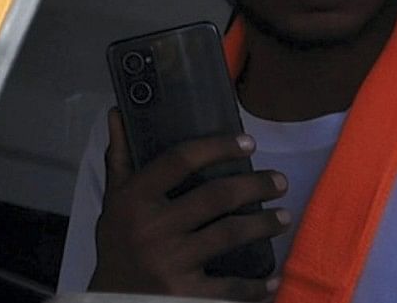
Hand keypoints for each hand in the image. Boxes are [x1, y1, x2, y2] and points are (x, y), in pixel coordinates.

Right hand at [88, 131, 284, 299]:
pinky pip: (229, 288)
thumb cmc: (117, 246)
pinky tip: (273, 281)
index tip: (249, 142)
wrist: (111, 301)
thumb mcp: (112, 201)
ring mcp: (171, 262)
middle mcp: (153, 227)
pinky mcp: (184, 294)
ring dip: (264, 225)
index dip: (218, 147)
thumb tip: (117, 112)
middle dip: (255, 185)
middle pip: (216, 196)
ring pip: (229, 234)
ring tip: (284, 217)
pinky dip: (255, 286)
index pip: (181, 159)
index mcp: (135, 198)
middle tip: (280, 181)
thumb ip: (120, 158)